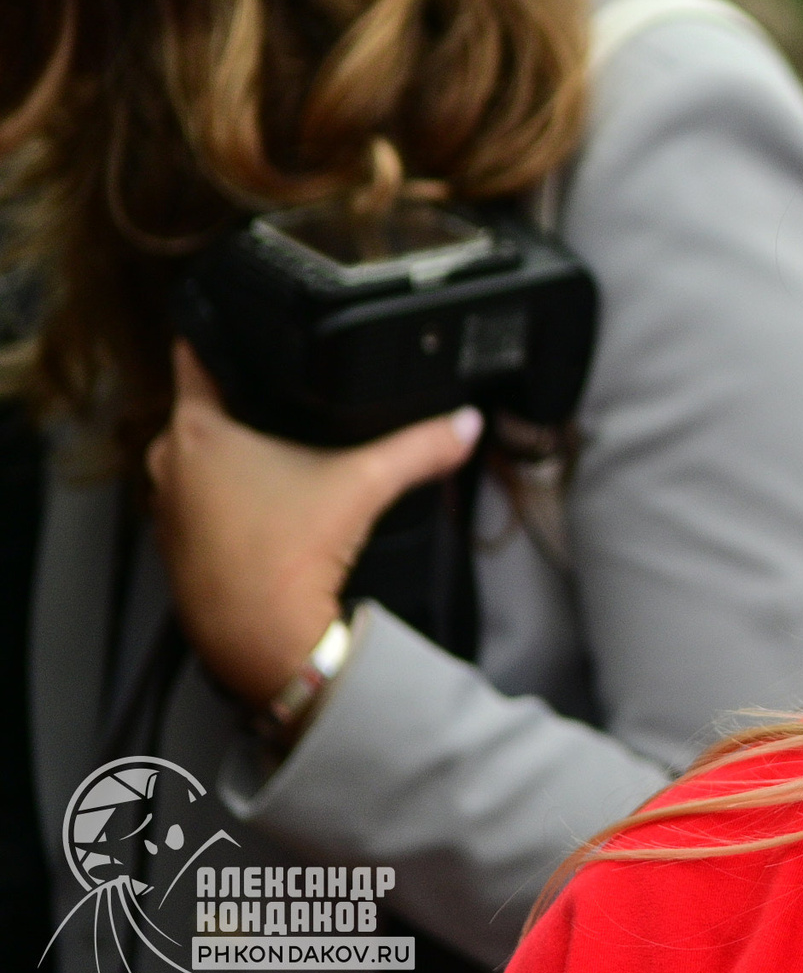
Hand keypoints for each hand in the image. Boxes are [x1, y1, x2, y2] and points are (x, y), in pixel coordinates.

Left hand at [148, 343, 480, 706]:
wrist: (263, 643)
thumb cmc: (289, 558)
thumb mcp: (365, 484)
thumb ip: (418, 446)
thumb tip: (464, 423)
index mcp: (196, 433)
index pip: (195, 359)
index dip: (223, 338)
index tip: (243, 329)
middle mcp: (167, 466)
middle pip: (202, 411)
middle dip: (241, 406)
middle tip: (288, 403)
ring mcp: (166, 510)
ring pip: (198, 460)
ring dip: (232, 458)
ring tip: (286, 460)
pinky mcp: (177, 549)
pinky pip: (201, 503)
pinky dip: (229, 500)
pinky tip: (273, 511)